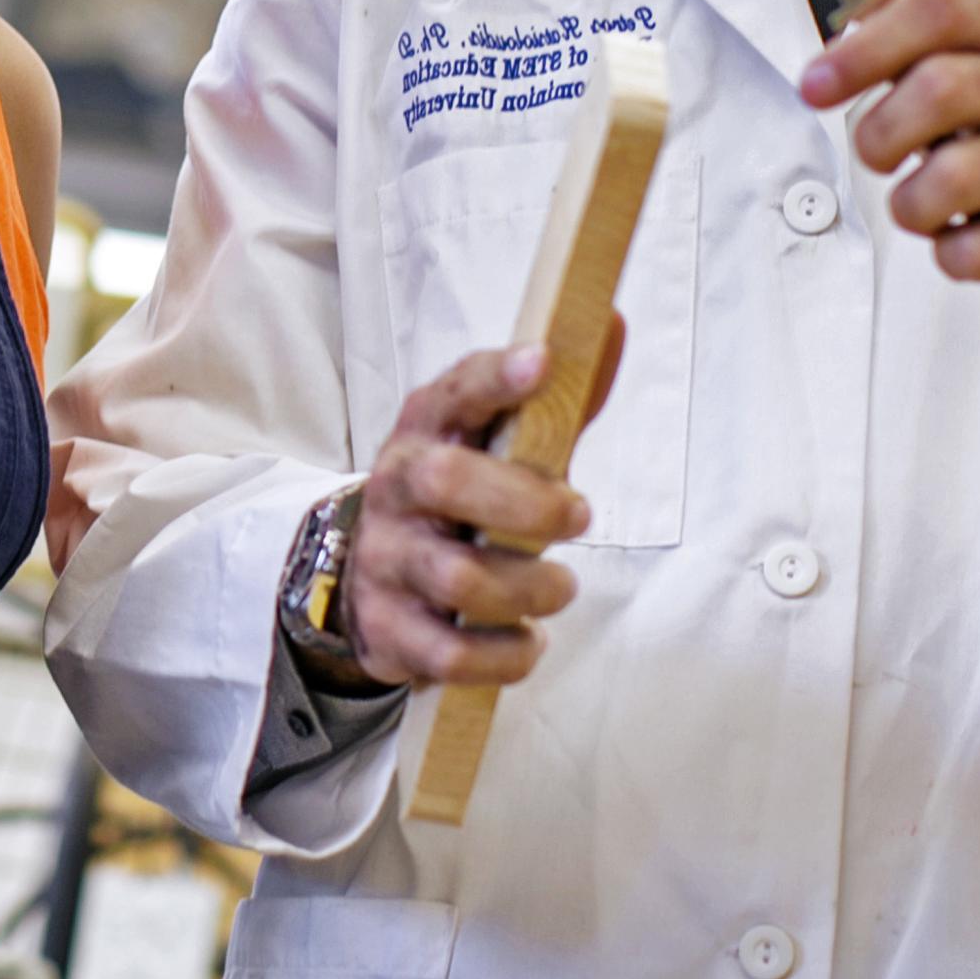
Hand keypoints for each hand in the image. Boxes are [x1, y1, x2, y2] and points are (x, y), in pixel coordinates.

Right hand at [335, 325, 624, 687]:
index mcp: (426, 432)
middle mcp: (395, 490)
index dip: (496, 378)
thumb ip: (558, 401)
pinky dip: (505, 654)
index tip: (542, 363)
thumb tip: (610, 324)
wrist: (369, 576)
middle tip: (579, 514)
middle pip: (445, 483)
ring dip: (529, 589)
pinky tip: (526, 640)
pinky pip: (451, 654)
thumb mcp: (497, 446)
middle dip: (526, 502)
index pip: (455, 392)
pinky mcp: (388, 630)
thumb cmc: (460, 500)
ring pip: (457, 579)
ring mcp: (386, 561)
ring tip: (558, 586)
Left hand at [796, 0, 979, 363]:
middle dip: (880, 133)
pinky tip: (968, 239)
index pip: (936, 14)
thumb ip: (900, 42)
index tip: (814, 88)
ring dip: (911, 204)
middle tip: (877, 155)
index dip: (863, 51)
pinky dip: (949, 254)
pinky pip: (976, 251)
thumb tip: (835, 47)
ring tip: (924, 205)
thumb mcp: (966, 65)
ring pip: (955, 178)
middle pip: (941, 88)